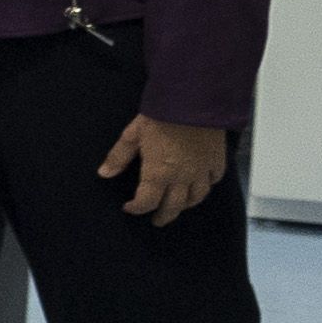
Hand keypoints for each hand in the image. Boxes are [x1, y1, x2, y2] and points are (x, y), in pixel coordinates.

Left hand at [101, 111, 229, 225]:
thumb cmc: (160, 116)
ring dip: (186, 205)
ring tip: (178, 206)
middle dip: (164, 216)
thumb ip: (119, 157)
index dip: (137, 208)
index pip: (147, 202)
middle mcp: (182, 178)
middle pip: (174, 206)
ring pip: (197, 197)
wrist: (193, 102)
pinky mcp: (217, 160)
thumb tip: (104, 173)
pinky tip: (200, 185)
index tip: (129, 207)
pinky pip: (213, 180)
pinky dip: (206, 186)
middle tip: (157, 220)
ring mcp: (202, 170)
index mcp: (158, 174)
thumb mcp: (132, 135)